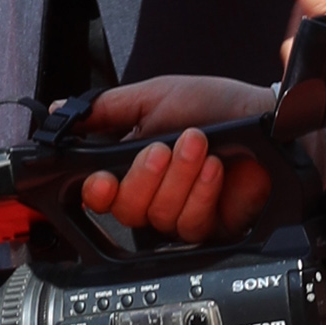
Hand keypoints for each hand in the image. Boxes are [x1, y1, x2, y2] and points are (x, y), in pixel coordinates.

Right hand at [59, 74, 282, 238]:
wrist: (265, 118)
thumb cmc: (215, 105)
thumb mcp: (154, 96)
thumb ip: (106, 109)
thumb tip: (60, 110)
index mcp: (134, 164)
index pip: (101, 194)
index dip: (97, 192)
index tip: (103, 180)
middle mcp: (155, 193)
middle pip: (126, 209)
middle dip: (145, 176)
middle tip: (165, 148)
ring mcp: (182, 213)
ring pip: (158, 216)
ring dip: (180, 177)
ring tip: (199, 146)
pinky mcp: (210, 227)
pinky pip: (191, 224)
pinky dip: (202, 192)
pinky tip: (214, 169)